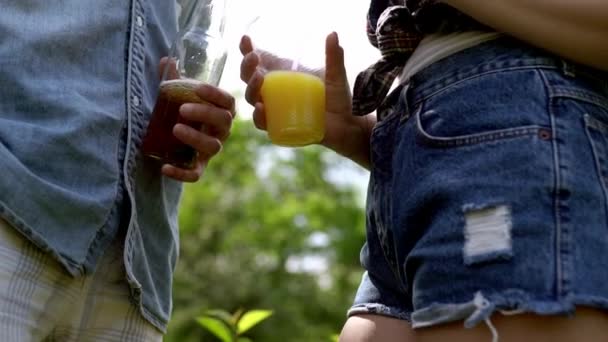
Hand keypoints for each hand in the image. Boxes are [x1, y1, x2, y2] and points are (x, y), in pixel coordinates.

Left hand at [158, 58, 235, 181]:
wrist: (179, 138)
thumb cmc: (184, 111)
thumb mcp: (180, 94)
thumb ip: (174, 78)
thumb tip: (167, 59)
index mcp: (221, 111)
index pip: (228, 102)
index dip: (215, 94)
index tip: (197, 87)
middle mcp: (222, 131)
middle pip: (223, 121)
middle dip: (204, 113)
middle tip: (182, 108)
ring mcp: (212, 149)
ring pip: (213, 146)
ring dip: (196, 137)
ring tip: (176, 129)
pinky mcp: (199, 166)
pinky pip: (196, 174)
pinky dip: (182, 173)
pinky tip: (164, 168)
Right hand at [239, 33, 373, 167]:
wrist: (347, 126)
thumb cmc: (337, 100)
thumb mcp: (335, 76)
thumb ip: (334, 57)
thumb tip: (333, 34)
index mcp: (281, 77)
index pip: (258, 63)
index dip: (247, 51)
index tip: (246, 39)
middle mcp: (273, 93)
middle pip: (250, 79)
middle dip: (247, 67)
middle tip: (254, 57)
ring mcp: (275, 110)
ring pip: (253, 99)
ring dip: (251, 87)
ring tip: (259, 77)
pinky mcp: (279, 128)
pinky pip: (263, 123)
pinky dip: (259, 116)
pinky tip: (261, 107)